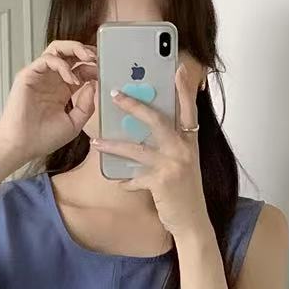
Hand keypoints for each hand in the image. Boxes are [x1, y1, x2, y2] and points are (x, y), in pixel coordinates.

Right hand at [0, 40, 97, 162]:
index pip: (80, 69)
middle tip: (97, 57)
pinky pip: (47, 59)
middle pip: (69, 54)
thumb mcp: (74, 123)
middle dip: (85, 51)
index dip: (93, 67)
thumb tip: (93, 85)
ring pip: (57, 50)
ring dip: (74, 49)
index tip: (104, 71)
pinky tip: (71, 78)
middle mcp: (51, 80)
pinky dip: (62, 65)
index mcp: (62, 90)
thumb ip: (86, 106)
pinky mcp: (28, 75)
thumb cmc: (43, 138)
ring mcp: (40, 76)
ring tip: (87, 58)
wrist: (21, 146)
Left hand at [91, 64, 209, 241]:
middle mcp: (183, 148)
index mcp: (189, 140)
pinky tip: (119, 181)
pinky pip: (135, 177)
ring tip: (95, 142)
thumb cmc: (184, 190)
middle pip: (157, 119)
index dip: (183, 87)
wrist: (193, 221)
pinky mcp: (162, 182)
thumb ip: (172, 143)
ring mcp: (173, 164)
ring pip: (137, 148)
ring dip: (113, 145)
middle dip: (134, 105)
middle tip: (114, 94)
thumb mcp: (184, 162)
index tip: (177, 67)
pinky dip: (125, 180)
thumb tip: (146, 129)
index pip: (188, 108)